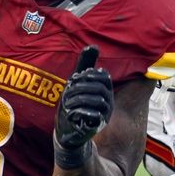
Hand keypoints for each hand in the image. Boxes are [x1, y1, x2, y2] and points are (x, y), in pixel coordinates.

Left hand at [54, 46, 113, 167]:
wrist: (67, 129)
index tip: (74, 78)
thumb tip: (93, 46)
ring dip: (77, 99)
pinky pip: (94, 117)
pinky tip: (70, 113)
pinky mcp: (97, 127)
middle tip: (67, 92)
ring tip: (67, 104)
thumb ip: (84, 65)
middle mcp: (108, 103)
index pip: (103, 76)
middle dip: (80, 87)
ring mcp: (104, 116)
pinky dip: (79, 113)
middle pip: (99, 88)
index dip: (88, 75)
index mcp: (104, 90)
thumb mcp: (76, 83)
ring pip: (97, 101)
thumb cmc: (73, 104)